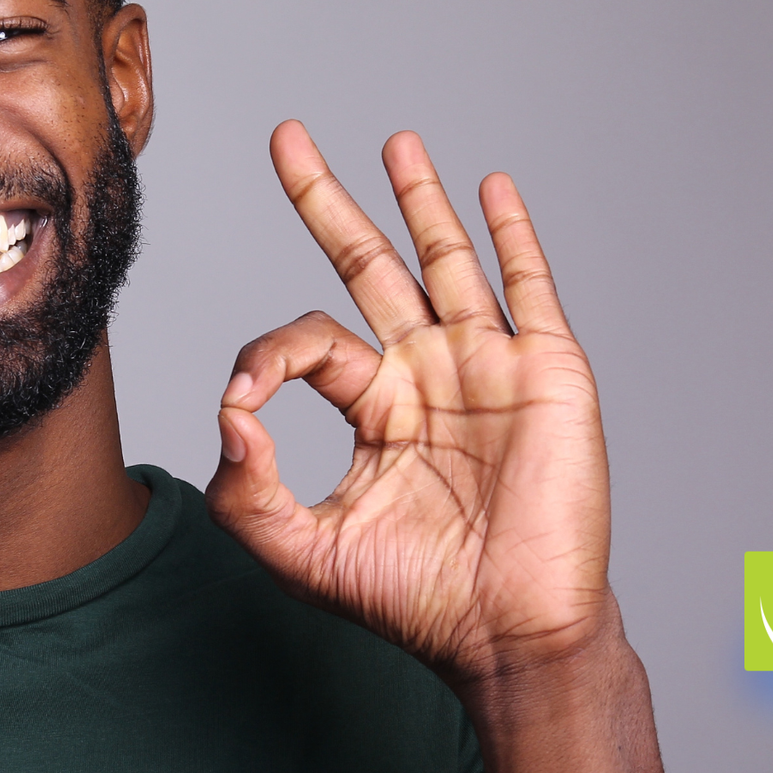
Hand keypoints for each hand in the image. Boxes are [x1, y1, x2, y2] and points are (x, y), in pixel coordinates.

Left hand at [207, 123, 611, 682]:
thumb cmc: (414, 600)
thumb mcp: (301, 552)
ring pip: (445, 259)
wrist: (507, 635)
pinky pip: (529, 286)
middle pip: (369, 265)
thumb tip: (228, 417)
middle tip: (285, 137)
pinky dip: (511, 234)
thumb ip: (245, 492)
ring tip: (393, 141)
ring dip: (418, 198)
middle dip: (325, 201)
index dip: (266, 358)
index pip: (307, 341)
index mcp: (373, 406)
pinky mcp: (545, 371)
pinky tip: (492, 187)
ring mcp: (487, 365)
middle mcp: (425, 373)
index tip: (245, 401)